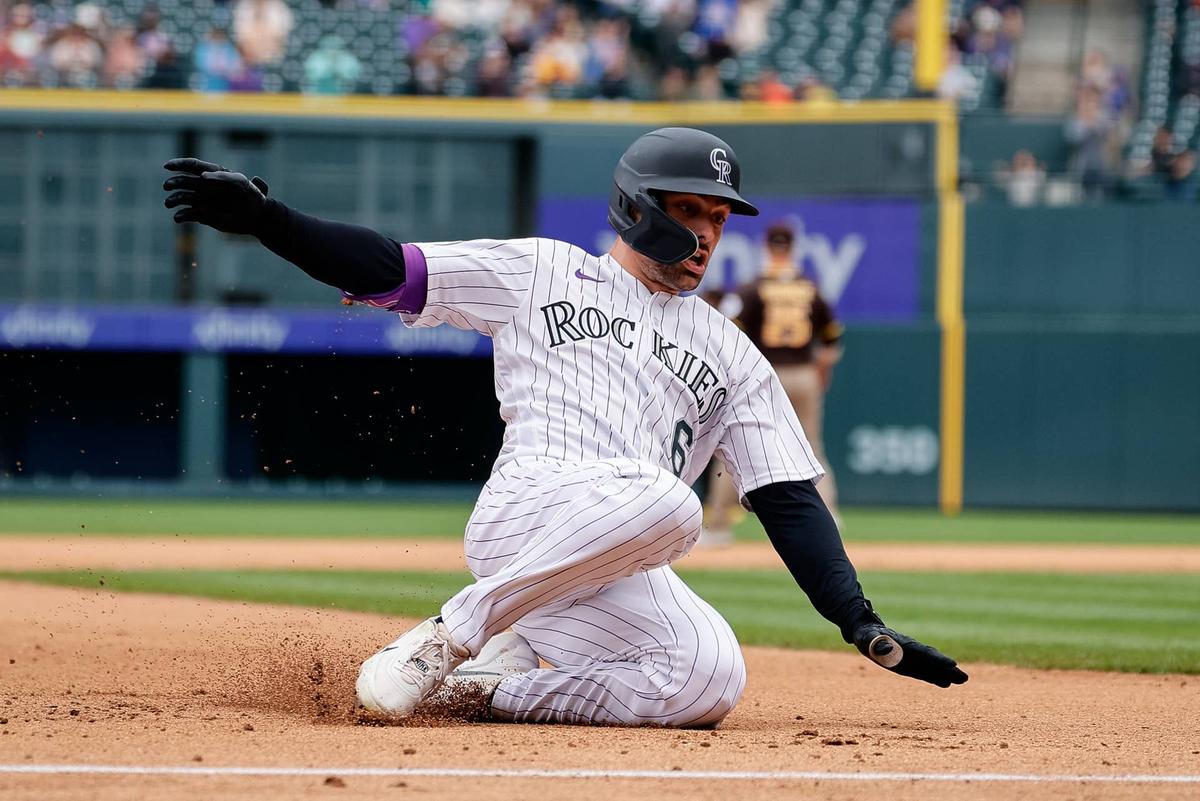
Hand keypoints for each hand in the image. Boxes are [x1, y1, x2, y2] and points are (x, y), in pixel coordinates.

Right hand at [163, 158, 269, 234]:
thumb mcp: (241, 183)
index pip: (193, 165)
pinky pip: (188, 215)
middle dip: (173, 183)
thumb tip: (202, 175)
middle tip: (167, 186)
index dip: (178, 164)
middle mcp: (205, 186)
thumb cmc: (253, 196)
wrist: (258, 218)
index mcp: (213, 174)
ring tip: (169, 203)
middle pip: (183, 181)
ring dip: (173, 199)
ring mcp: (202, 200)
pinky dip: (181, 216)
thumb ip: (223, 177)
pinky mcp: (203, 215)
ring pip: (182, 198)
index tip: (167, 166)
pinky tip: (178, 218)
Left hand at [852, 622, 967, 687]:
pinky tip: (946, 683)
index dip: (937, 659)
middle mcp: (911, 651)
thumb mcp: (868, 638)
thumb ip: (877, 643)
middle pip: (932, 660)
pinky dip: (935, 677)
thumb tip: (886, 649)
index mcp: (903, 644)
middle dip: (947, 668)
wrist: (865, 632)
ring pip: (931, 667)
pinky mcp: (908, 665)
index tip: (952, 664)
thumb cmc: (865, 635)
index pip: (923, 652)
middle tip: (964, 677)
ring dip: (946, 673)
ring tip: (962, 680)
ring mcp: (911, 658)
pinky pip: (924, 672)